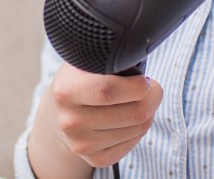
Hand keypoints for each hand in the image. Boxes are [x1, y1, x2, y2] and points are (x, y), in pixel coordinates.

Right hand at [44, 63, 162, 167]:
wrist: (60, 112)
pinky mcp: (94, 158)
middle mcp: (70, 120)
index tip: (145, 79)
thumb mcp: (85, 61)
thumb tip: (137, 54)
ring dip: (148, 114)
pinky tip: (130, 119)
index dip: (137, 85)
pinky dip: (138, 131)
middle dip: (153, 98)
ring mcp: (81, 143)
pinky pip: (131, 145)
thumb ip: (106, 58)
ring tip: (139, 101)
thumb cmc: (81, 80)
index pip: (108, 91)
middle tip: (152, 89)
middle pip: (133, 113)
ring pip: (137, 129)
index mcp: (66, 91)